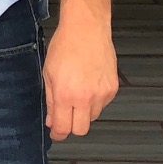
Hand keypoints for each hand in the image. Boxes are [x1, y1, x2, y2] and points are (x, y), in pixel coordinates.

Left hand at [43, 13, 118, 140]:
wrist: (87, 29)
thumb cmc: (65, 46)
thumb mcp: (49, 73)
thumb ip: (51, 101)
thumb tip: (52, 120)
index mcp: (67, 95)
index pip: (64, 127)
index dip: (58, 134)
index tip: (56, 133)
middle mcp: (86, 98)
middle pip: (81, 129)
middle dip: (72, 126)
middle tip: (66, 115)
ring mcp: (102, 94)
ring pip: (93, 117)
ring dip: (84, 112)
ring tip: (78, 91)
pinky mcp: (113, 88)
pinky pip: (103, 104)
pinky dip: (95, 100)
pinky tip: (89, 84)